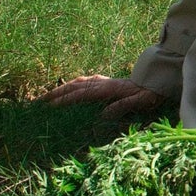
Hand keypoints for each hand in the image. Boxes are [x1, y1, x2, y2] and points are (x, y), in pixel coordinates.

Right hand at [42, 74, 165, 121]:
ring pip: (77, 83)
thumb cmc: (150, 93)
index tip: (48, 107)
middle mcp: (102, 83)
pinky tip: (68, 89)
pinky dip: (72, 85)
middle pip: (73, 87)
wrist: (158, 80)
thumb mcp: (141, 102)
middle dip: (54, 94)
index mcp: (108, 89)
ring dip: (61, 89)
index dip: (64, 101)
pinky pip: (84, 82)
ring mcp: (103, 81)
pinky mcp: (106, 81)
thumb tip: (103, 115)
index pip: (80, 95)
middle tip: (37, 103)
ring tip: (46, 97)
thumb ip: (123, 107)